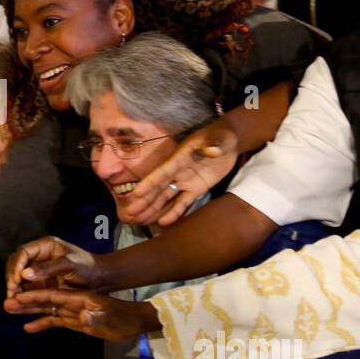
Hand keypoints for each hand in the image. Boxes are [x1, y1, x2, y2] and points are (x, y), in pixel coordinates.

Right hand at [4, 287, 156, 339]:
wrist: (134, 322)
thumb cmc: (124, 317)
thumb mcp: (112, 317)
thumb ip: (97, 316)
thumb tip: (83, 316)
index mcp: (78, 297)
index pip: (52, 293)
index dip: (34, 294)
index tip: (17, 294)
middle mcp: (71, 301)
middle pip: (44, 298)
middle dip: (25, 300)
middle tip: (5, 303)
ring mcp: (71, 310)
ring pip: (45, 308)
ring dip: (28, 309)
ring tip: (9, 310)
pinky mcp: (74, 320)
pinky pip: (54, 320)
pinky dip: (41, 322)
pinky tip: (27, 327)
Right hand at [5, 235, 103, 295]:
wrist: (101, 280)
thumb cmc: (88, 267)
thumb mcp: (70, 265)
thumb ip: (48, 269)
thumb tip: (24, 274)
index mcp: (45, 246)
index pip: (23, 252)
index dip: (17, 265)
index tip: (16, 280)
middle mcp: (39, 257)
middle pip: (17, 264)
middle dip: (12, 277)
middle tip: (12, 292)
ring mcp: (39, 271)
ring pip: (19, 278)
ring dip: (13, 288)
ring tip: (11, 301)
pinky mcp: (41, 284)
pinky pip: (26, 289)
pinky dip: (21, 296)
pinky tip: (16, 305)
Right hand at [122, 123, 239, 227]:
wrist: (230, 141)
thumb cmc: (222, 135)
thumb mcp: (219, 137)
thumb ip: (213, 145)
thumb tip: (212, 151)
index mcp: (180, 158)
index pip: (162, 172)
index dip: (150, 182)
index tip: (136, 193)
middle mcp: (178, 171)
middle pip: (159, 188)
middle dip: (145, 200)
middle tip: (129, 213)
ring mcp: (186, 181)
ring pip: (166, 197)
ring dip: (153, 208)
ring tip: (140, 221)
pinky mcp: (196, 189)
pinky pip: (183, 202)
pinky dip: (174, 212)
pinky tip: (164, 222)